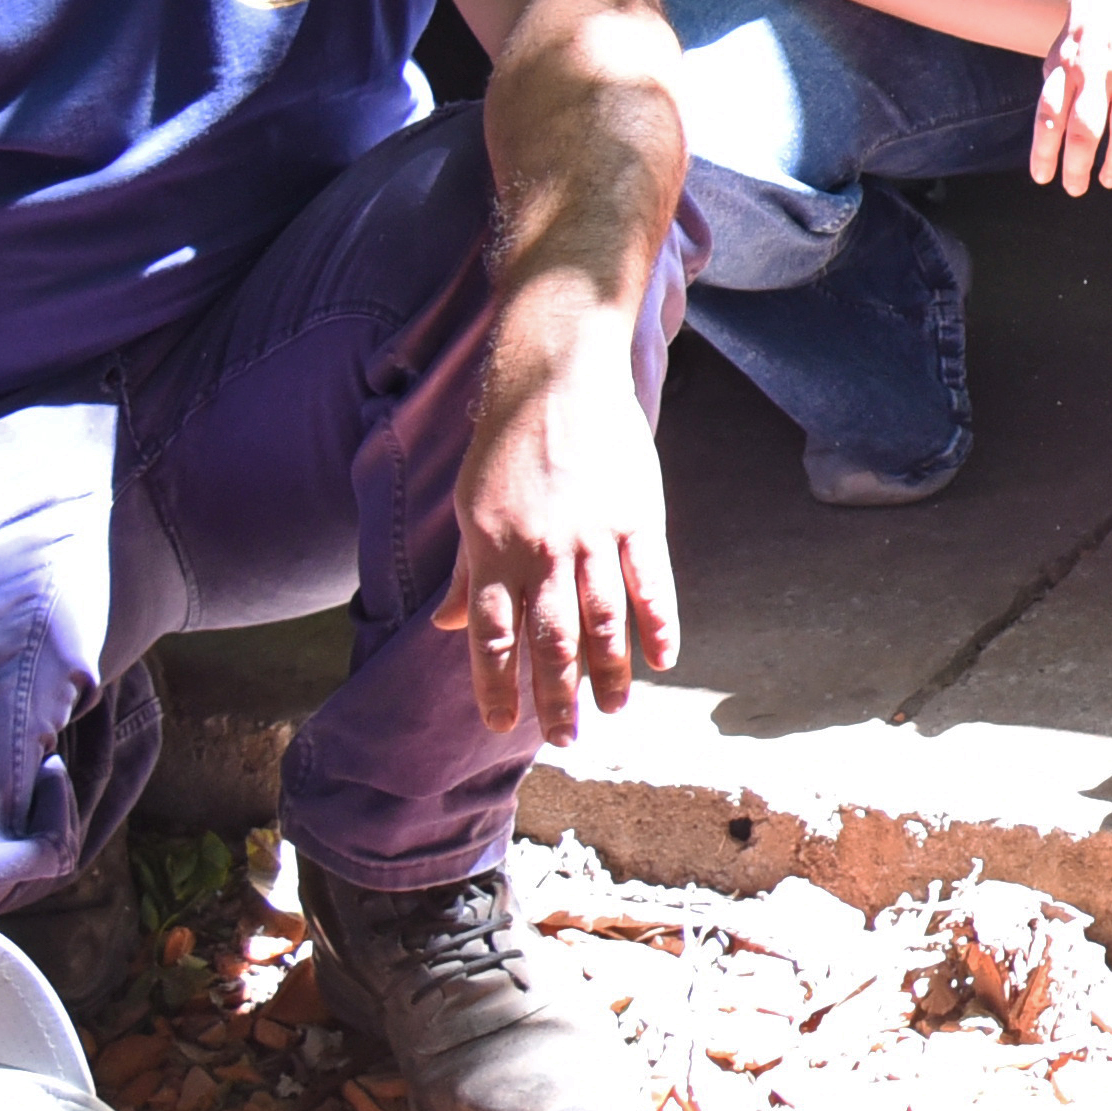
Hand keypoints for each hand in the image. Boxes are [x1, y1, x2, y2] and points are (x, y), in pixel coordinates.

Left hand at [451, 330, 677, 742]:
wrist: (557, 372)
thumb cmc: (507, 440)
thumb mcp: (471, 504)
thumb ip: (468, 570)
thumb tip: (448, 624)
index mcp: (494, 550)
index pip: (492, 637)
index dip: (497, 687)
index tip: (503, 725)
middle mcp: (542, 551)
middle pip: (550, 642)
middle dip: (556, 697)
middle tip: (565, 737)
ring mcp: (593, 535)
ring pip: (602, 622)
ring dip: (608, 673)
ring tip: (613, 709)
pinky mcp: (639, 515)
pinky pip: (651, 582)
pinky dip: (659, 624)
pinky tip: (663, 659)